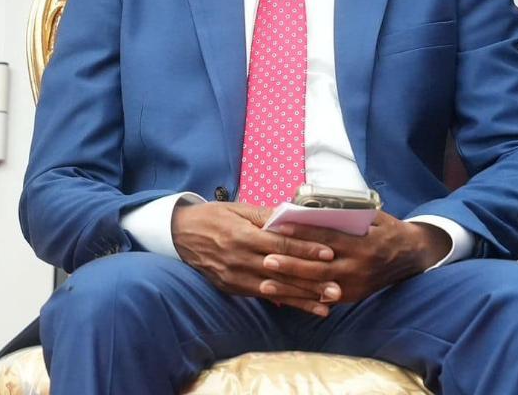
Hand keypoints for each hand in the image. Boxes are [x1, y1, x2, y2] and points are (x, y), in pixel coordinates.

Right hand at [172, 202, 338, 315]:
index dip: (306, 250)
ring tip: (327, 303)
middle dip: (311, 280)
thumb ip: (264, 215)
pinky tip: (304, 307)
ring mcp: (235, 276)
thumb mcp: (236, 209)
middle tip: (337, 286)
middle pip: (282, 271)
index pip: (280, 244)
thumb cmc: (211, 217)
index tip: (329, 253)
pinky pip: (263, 296)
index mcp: (241, 235)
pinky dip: (285, 302)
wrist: (180, 234)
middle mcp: (239, 258)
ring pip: (275, 289)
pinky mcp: (232, 288)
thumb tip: (294, 217)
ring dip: (303, 297)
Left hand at [261, 211, 451, 303]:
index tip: (278, 227)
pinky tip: (282, 297)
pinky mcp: (354, 296)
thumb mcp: (370, 216)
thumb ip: (342, 214)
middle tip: (265, 260)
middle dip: (291, 265)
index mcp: (362, 244)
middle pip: (319, 267)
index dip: (301, 233)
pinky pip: (325, 299)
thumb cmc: (384, 229)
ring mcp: (356, 285)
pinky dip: (303, 298)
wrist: (413, 255)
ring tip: (265, 284)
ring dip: (291, 286)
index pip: (326, 237)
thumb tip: (307, 207)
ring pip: (318, 287)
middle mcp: (359, 267)